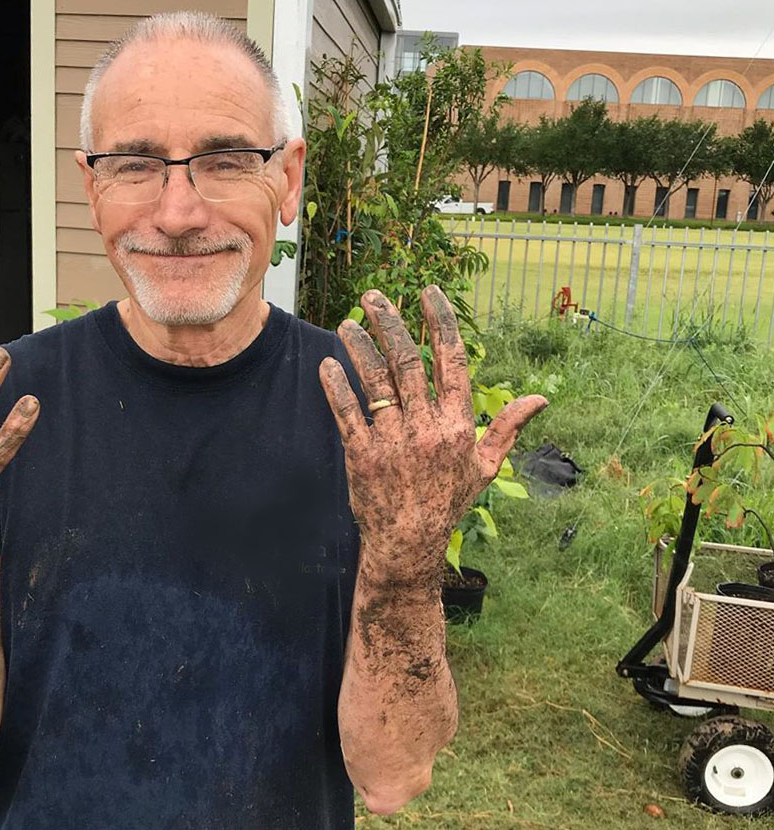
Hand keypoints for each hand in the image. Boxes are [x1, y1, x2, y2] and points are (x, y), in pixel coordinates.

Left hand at [319, 286, 546, 589]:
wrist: (409, 544)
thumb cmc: (448, 502)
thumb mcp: (485, 467)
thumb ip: (508, 428)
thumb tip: (542, 400)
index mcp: (458, 423)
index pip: (452, 360)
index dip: (440, 322)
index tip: (429, 293)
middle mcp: (426, 427)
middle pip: (407, 362)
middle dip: (389, 323)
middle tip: (373, 296)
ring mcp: (393, 440)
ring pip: (375, 382)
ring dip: (359, 348)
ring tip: (347, 324)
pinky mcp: (362, 455)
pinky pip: (347, 412)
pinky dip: (337, 386)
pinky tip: (329, 364)